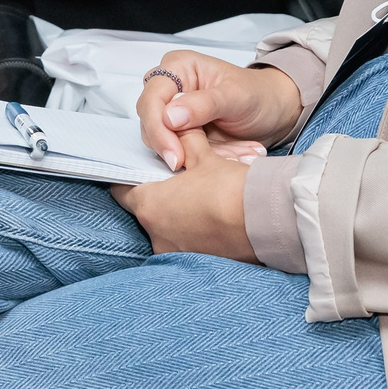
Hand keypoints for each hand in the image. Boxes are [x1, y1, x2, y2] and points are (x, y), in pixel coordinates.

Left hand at [112, 129, 259, 259]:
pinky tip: (210, 218)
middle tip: (175, 181)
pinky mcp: (196, 263)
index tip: (142, 169)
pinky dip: (193, 231)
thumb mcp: (204, 156)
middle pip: (146, 210)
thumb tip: (179, 125)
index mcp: (150, 206)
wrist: (264, 221)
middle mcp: (156, 234)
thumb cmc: (229, 189)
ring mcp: (175, 252)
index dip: (131, 177)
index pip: (122, 190)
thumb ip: (185, 140)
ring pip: (166, 228)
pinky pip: (186, 243)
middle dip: (158, 196)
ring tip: (198, 200)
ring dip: (176, 216)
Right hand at [133, 49, 302, 173]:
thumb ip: (203, 104)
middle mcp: (170, 88)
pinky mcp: (182, 133)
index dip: (158, 129)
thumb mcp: (236, 96)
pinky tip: (234, 157)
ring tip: (236, 155)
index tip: (175, 156)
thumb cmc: (258, 93)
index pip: (151, 99)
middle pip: (150, 122)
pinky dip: (203, 161)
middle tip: (197, 164)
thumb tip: (169, 117)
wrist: (276, 110)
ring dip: (194, 156)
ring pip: (162, 142)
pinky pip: (180, 152)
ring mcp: (174, 112)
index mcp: (178, 68)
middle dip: (172, 147)